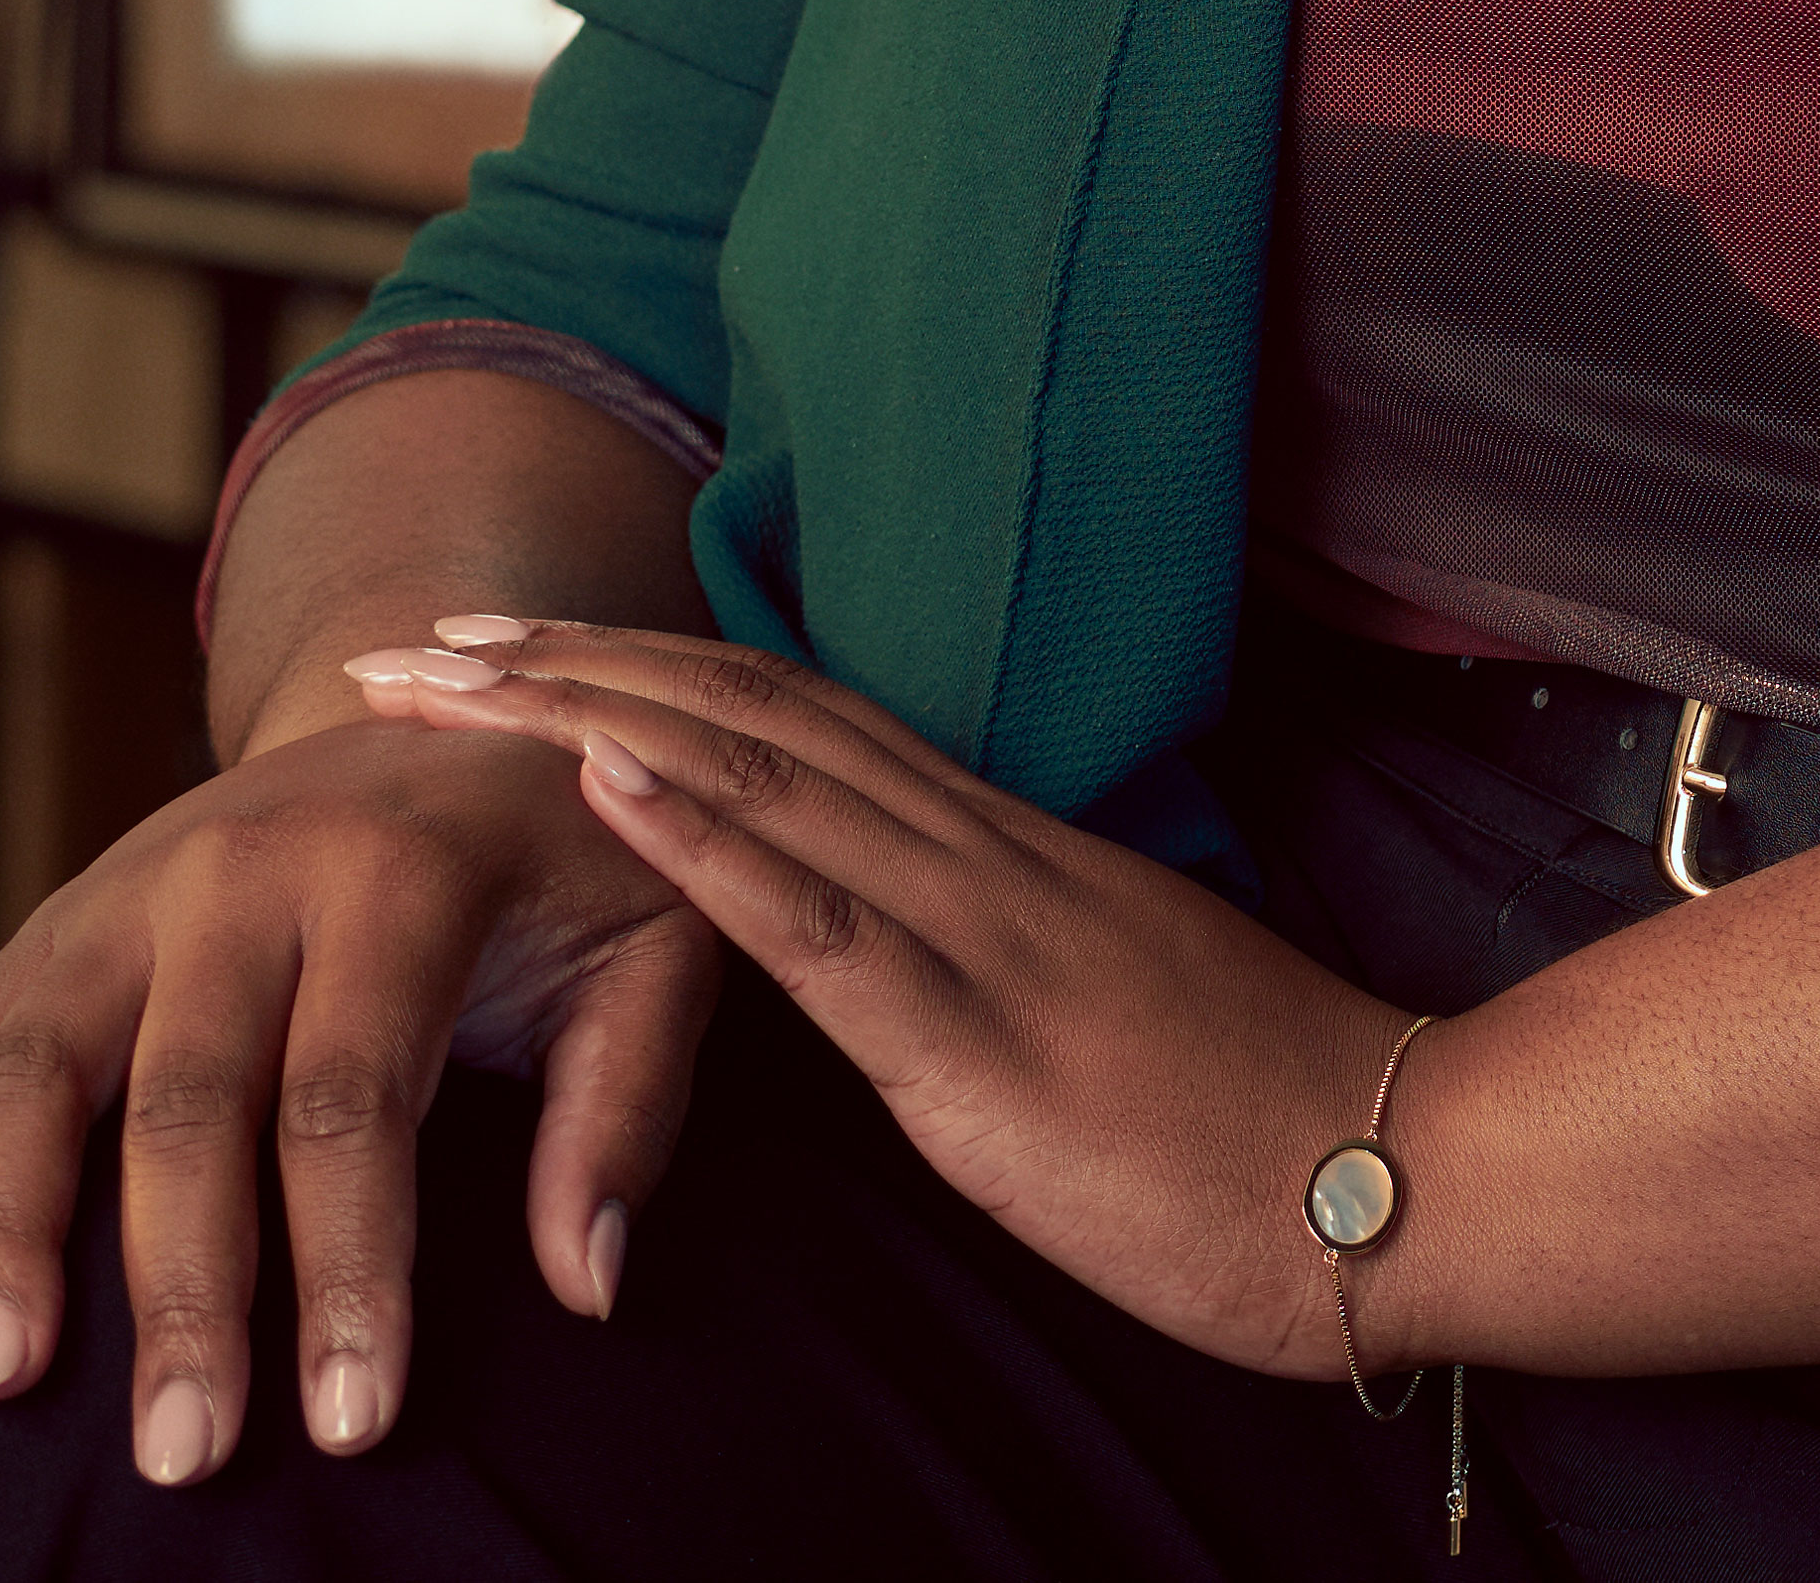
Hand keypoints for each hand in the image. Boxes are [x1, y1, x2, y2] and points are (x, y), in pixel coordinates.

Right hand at [0, 707, 723, 1485]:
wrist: (442, 703)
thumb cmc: (565, 856)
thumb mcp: (654, 937)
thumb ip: (629, 1102)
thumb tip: (590, 1283)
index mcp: (398, 875)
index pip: (356, 1104)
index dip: (351, 1270)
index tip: (353, 1424)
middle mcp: (242, 871)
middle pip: (190, 1108)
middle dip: (183, 1295)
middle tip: (184, 1458)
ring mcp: (126, 894)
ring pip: (41, 1069)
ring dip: (8, 1231)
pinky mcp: (54, 924)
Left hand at [354, 620, 1416, 1377]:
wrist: (1402, 1176)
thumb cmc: (1263, 1122)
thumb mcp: (1111, 1013)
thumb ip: (1011, 962)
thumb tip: (923, 954)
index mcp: (1007, 856)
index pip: (800, 723)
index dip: (649, 671)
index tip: (514, 651)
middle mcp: (983, 859)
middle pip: (749, 718)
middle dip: (572, 670)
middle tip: (418, 643)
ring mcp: (983, 935)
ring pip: (762, 782)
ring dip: (589, 716)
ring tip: (456, 682)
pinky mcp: (980, 1044)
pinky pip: (823, 924)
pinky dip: (701, 839)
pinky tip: (604, 782)